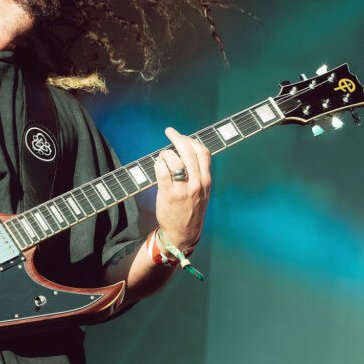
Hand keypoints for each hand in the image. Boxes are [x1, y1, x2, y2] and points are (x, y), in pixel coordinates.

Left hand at [154, 127, 210, 251]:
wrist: (183, 232)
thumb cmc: (190, 210)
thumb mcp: (202, 192)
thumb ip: (198, 174)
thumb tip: (187, 151)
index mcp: (205, 181)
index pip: (203, 153)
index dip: (192, 140)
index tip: (183, 136)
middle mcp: (196, 184)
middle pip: (188, 152)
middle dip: (178, 137)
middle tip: (169, 131)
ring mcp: (183, 190)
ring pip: (175, 160)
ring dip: (166, 153)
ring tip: (163, 157)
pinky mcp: (168, 195)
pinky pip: (162, 172)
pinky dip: (159, 164)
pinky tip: (158, 164)